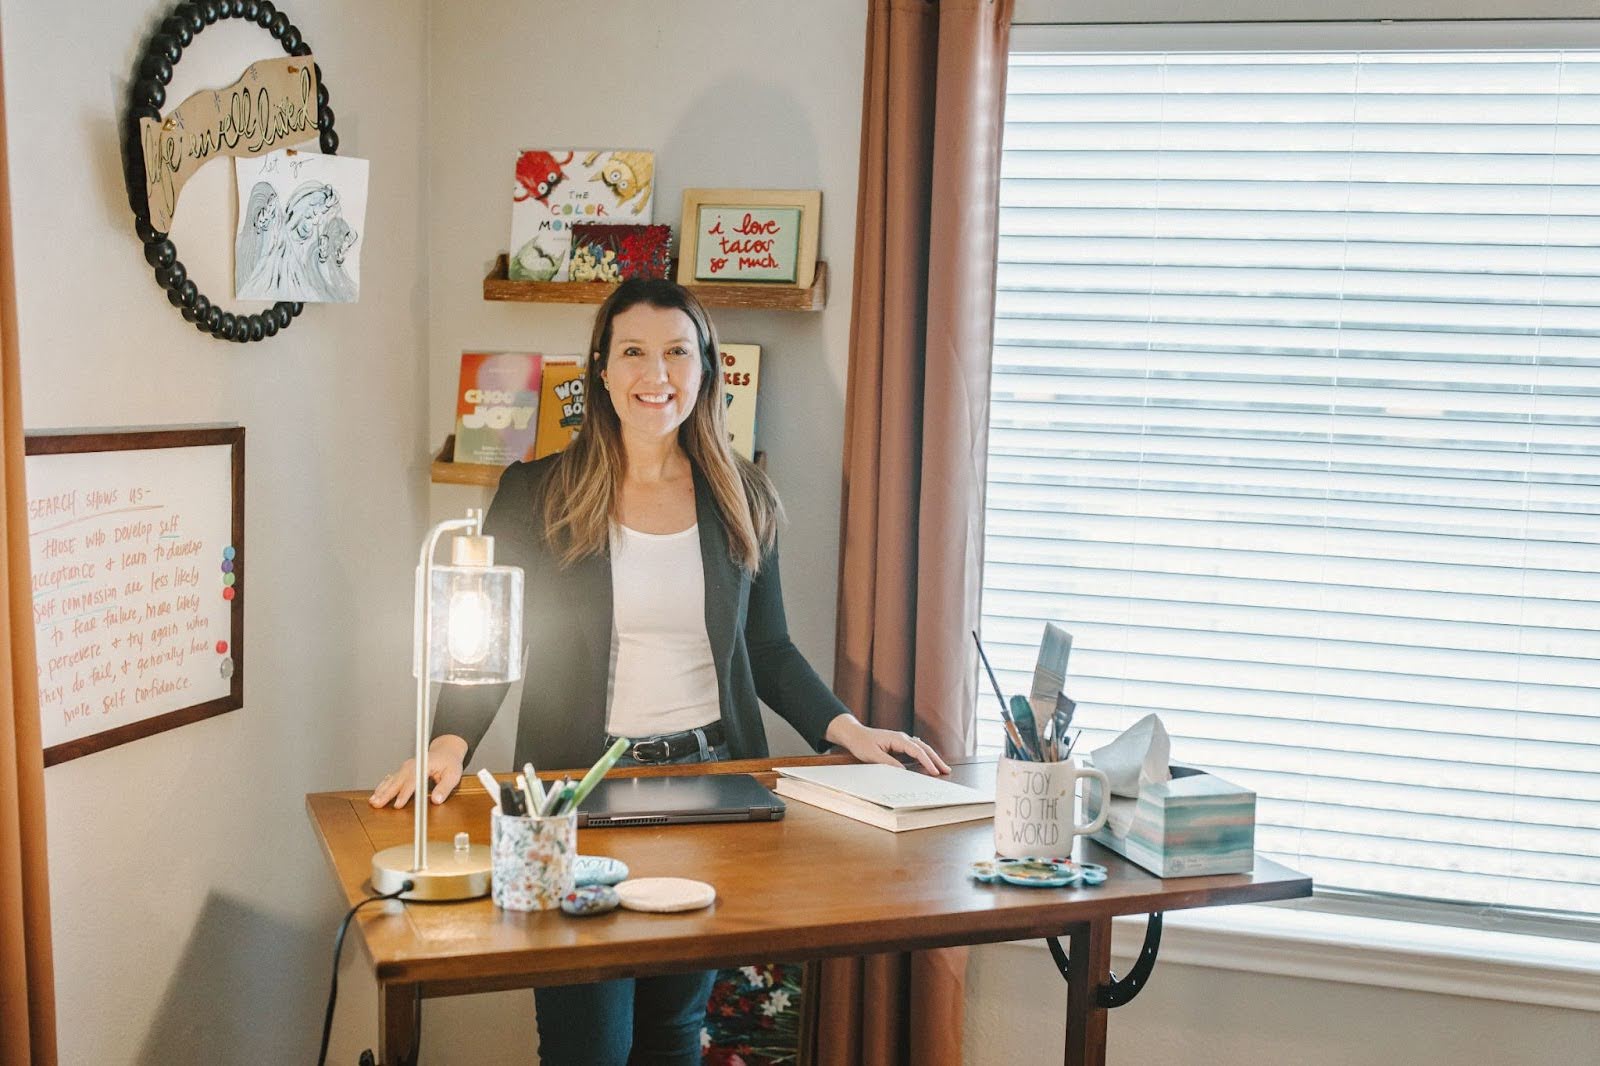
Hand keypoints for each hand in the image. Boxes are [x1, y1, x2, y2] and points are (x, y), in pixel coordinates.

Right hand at [368, 735, 468, 807]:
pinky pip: (391, 779)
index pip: (413, 780)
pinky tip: (376, 794)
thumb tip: (436, 800)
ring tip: (373, 802)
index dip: (405, 794)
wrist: (445, 751)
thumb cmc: (450, 763)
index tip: (398, 805)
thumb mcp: (453, 775)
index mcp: (424, 764)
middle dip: (387, 794)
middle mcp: (412, 765)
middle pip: (398, 781)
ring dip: (381, 791)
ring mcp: (406, 767)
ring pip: (392, 780)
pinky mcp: (404, 771)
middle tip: (377, 804)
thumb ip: (444, 788)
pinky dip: (382, 786)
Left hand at [824, 714, 951, 775]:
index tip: (934, 772)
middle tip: (946, 770)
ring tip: (942, 768)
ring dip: (932, 758)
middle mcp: (902, 738)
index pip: (917, 751)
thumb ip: (889, 763)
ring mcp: (901, 740)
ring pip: (921, 748)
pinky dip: (924, 756)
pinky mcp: (899, 745)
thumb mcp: (873, 756)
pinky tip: (929, 762)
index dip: (927, 762)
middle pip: (924, 748)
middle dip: (936, 759)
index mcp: (897, 738)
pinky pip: (915, 750)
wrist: (854, 734)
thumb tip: (904, 771)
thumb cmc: (861, 743)